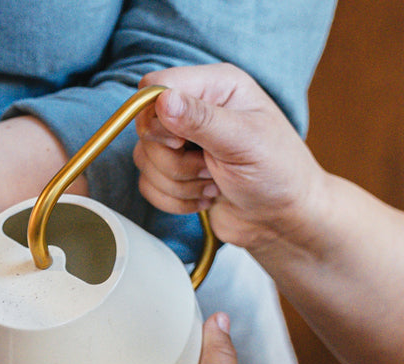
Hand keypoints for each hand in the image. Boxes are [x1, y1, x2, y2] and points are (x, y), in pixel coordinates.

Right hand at [134, 64, 326, 253]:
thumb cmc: (277, 172)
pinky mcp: (174, 172)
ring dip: (178, 183)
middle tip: (209, 166)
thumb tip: (162, 100)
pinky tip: (205, 196)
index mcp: (217, 86)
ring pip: (145, 161)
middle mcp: (195, 109)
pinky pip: (147, 185)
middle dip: (174, 160)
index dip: (156, 117)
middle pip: (146, 130)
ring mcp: (182, 142)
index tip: (179, 142)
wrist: (279, 217)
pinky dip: (175, 200)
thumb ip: (201, 119)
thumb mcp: (244, 141)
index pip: (156, 86)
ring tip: (213, 182)